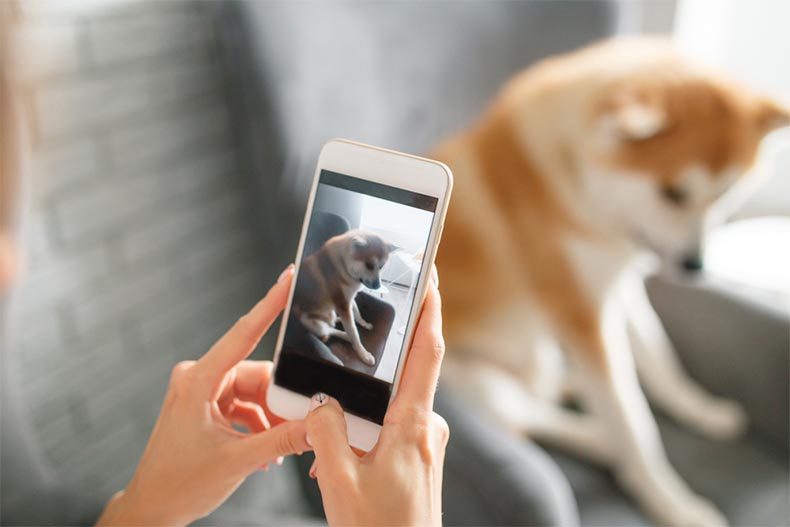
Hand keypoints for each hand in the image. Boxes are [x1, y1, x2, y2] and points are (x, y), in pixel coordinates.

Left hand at [97, 265, 310, 525]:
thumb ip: (281, 440)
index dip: (269, 304)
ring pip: (254, 391)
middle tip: (303, 420)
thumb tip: (316, 425)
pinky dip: (260, 424)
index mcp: (198, 381)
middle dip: (282, 398)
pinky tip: (268, 449)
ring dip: (272, 416)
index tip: (288, 277)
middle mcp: (199, 378)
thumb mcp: (237, 461)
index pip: (243, 334)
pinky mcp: (207, 406)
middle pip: (257, 373)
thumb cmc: (178, 484)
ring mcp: (202, 392)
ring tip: (282, 445)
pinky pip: (245, 404)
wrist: (152, 509)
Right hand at [305, 273, 448, 526]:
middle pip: (412, 369)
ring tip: (336, 406)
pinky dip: (367, 425)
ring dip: (369, 397)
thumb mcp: (340, 482)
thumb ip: (327, 435)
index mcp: (413, 425)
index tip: (430, 273)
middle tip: (381, 306)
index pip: (428, 351)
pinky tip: (339, 450)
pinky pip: (392, 427)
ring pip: (395, 402)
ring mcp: (424, 444)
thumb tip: (321, 405)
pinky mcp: (417, 459)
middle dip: (397, 338)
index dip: (431, 308)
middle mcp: (426, 429)